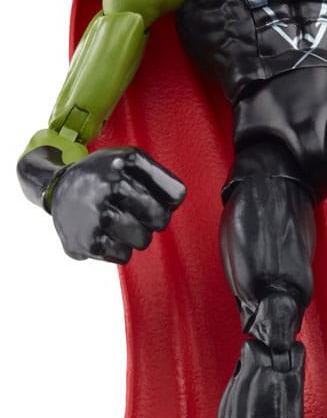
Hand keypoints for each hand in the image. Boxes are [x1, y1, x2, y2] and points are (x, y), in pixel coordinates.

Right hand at [50, 147, 185, 263]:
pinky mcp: (88, 240)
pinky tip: (104, 233)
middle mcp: (113, 185)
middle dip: (153, 220)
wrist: (59, 189)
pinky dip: (117, 249)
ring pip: (143, 240)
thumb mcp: (130, 161)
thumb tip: (176, 199)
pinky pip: (124, 256)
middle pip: (162, 219)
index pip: (176, 194)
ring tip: (118, 222)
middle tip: (135, 212)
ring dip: (135, 236)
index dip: (169, 200)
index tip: (154, 196)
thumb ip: (161, 177)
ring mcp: (99, 213)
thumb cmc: (105, 176)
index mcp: (128, 163)